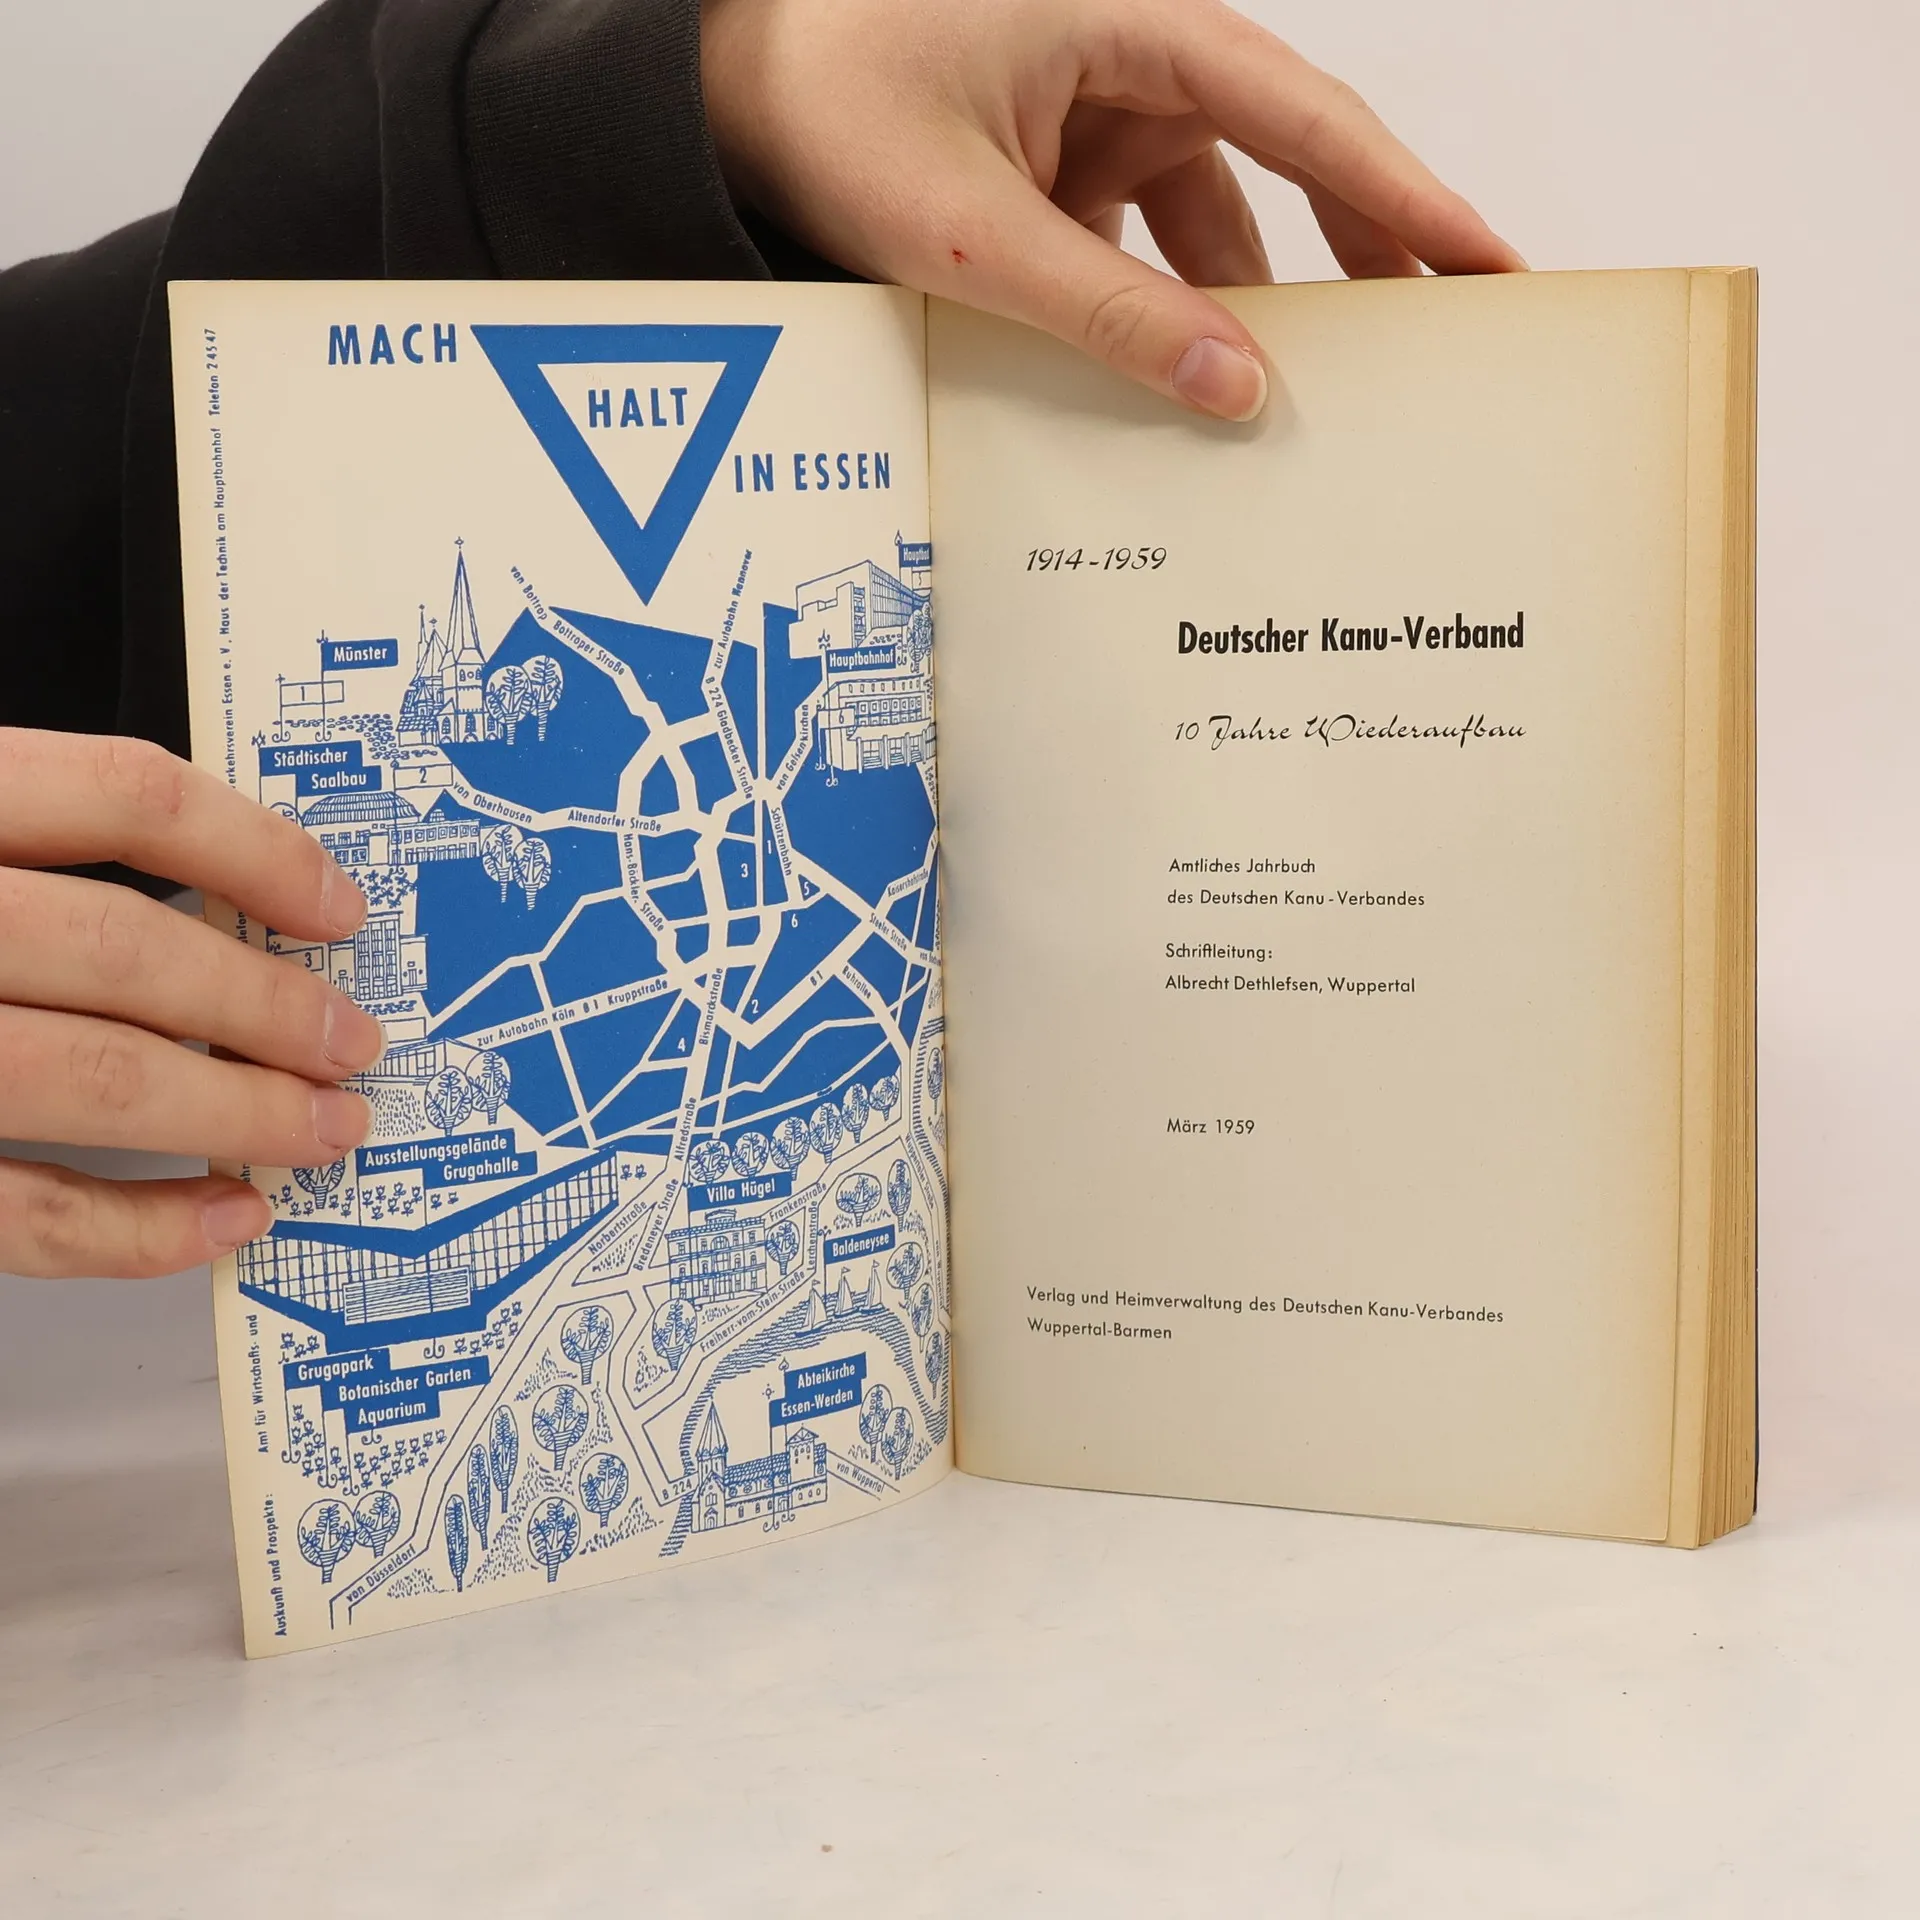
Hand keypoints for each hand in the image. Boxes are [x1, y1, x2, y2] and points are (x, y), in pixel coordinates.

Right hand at [0, 730, 381, 1278]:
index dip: (256, 848)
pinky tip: (224, 1219)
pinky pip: (20, 1215)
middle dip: (266, 1006)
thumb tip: (216, 902)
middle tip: (354, 1043)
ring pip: (89, 1080)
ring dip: (236, 1114)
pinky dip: (140, 1229)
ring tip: (326, 1129)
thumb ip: (25, 845)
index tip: (339, 906)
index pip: (122, 794)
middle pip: (125, 950)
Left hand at [701, 0, 1523, 420]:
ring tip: (1327, 398)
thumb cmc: (831, 109)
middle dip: (1366, 254)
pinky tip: (1195, 387)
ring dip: (1261, 305)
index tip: (1490, 259)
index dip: (1408, 194)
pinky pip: (1150, 243)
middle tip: (1445, 338)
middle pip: (1291, 164)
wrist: (726, 97)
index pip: (1308, 117)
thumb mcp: (974, 236)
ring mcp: (1104, 117)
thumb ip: (1109, 315)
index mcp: (1131, 28)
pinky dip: (1174, 310)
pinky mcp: (1069, 168)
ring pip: (1221, 219)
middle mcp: (1136, 62)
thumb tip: (1237, 391)